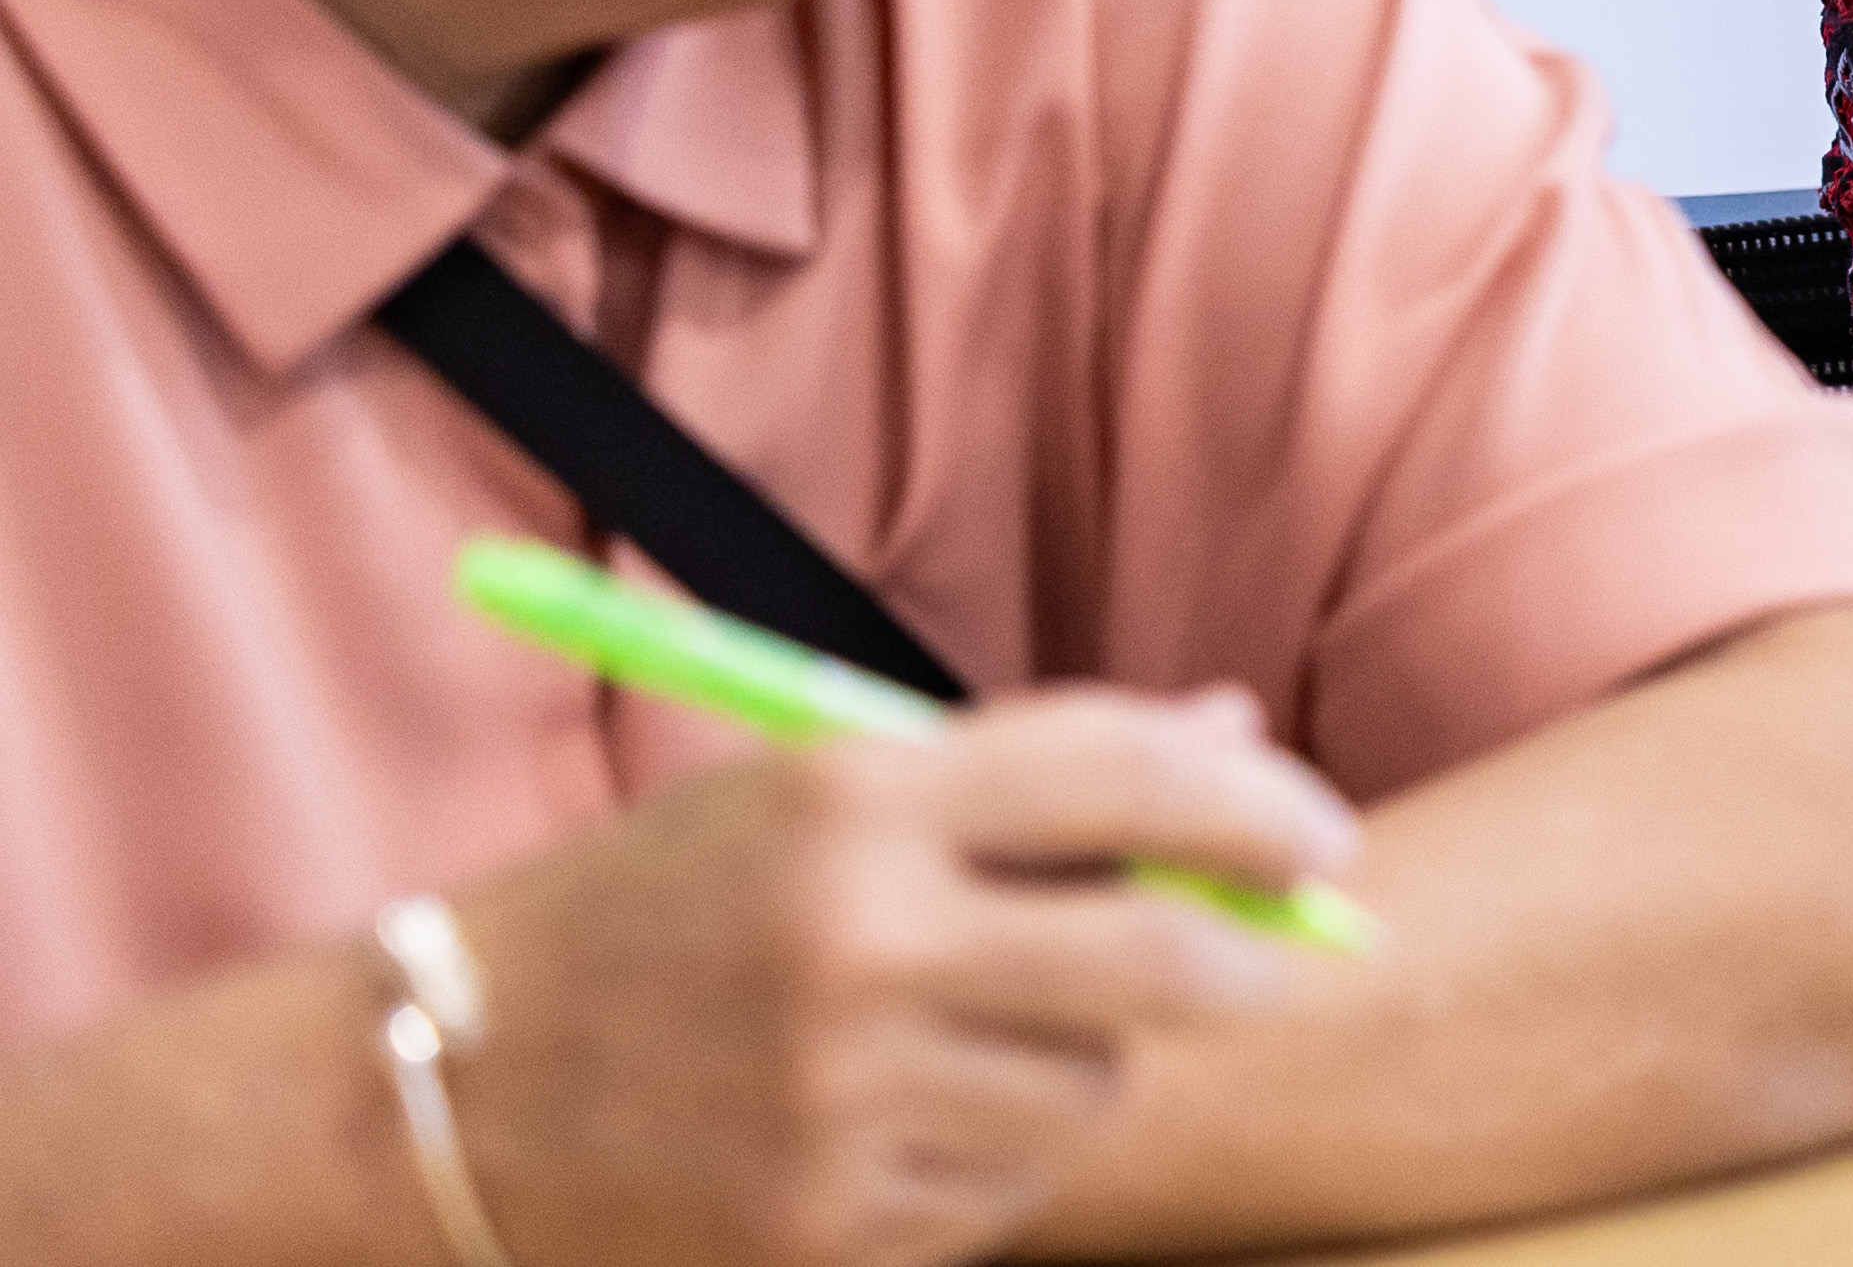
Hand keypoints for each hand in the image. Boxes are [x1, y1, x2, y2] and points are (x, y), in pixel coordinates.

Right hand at [433, 699, 1363, 1266]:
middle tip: (1280, 956)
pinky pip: (999, 1195)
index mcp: (851, 800)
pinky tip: (899, 1127)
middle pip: (1163, 959)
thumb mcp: (812, 795)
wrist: (427, 1098)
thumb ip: (1033, 769)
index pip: (1130, 777)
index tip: (1323, 840)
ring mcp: (835, 1105)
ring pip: (1089, 1092)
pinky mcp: (814, 1233)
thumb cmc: (652, 918)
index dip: (1260, 809)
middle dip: (1255, 958)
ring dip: (1083, 1066)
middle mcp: (854, 946)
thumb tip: (1243, 736)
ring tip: (983, 1039)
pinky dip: (988, 1160)